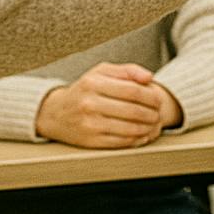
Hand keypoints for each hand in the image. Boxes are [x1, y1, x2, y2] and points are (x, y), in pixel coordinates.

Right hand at [36, 63, 167, 147]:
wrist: (55, 113)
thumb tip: (149, 77)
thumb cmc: (84, 90)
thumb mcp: (101, 72)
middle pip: (133, 110)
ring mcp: (89, 124)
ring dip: (147, 128)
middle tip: (159, 114)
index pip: (132, 90)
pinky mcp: (90, 141)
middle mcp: (90, 104)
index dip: (151, 96)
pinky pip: (120, 142)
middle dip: (152, 113)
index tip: (158, 99)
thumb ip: (127, 71)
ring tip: (154, 125)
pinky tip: (143, 135)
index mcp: (93, 83)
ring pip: (129, 128)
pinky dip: (136, 140)